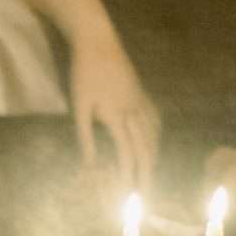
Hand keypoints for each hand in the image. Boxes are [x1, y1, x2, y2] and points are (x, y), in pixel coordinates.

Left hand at [71, 32, 158, 195]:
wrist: (97, 40)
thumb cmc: (83, 73)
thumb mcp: (79, 106)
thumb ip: (85, 137)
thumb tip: (91, 165)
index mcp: (117, 116)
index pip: (128, 155)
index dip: (130, 177)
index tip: (130, 196)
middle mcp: (134, 111)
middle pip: (145, 149)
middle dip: (146, 174)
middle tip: (146, 195)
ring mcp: (141, 100)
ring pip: (153, 135)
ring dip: (152, 156)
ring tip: (150, 174)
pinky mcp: (142, 92)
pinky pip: (154, 119)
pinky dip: (156, 135)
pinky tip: (153, 141)